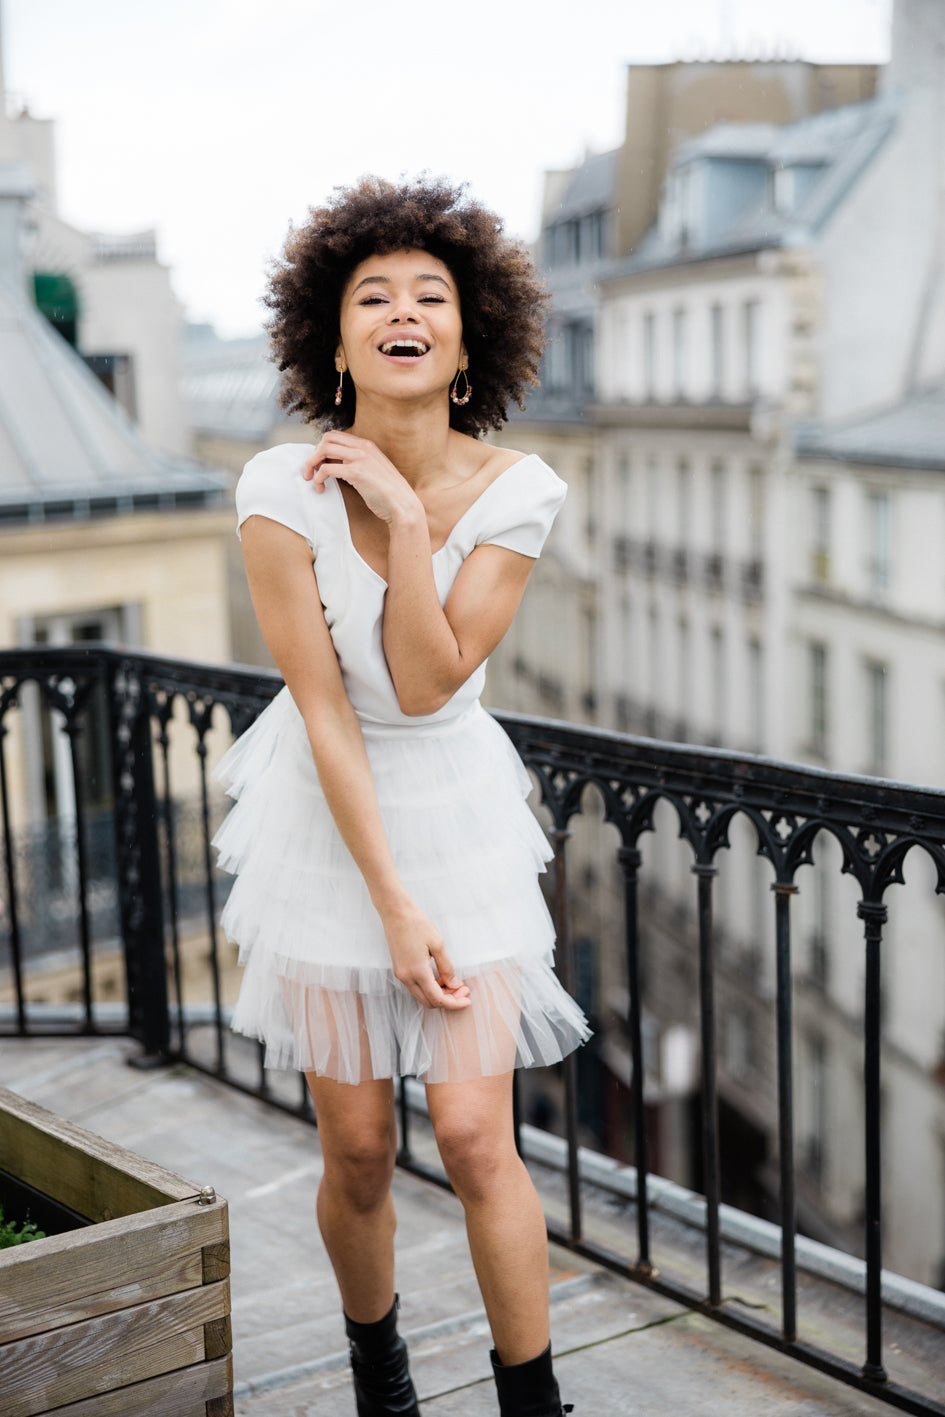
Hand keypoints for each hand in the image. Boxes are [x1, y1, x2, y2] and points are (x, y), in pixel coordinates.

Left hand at [303, 433, 420, 526]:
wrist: (403, 505)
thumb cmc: (389, 493)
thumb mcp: (374, 470)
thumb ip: (358, 463)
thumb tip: (337, 464)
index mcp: (368, 445)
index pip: (336, 435)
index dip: (323, 447)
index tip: (320, 463)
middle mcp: (363, 447)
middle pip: (327, 438)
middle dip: (315, 453)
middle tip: (312, 470)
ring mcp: (360, 458)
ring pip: (323, 450)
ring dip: (312, 464)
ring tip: (311, 478)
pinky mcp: (356, 472)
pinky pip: (326, 468)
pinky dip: (318, 478)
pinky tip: (321, 488)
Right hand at [381, 897, 470, 1010]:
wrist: (395, 912)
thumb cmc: (417, 924)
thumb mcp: (438, 944)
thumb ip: (447, 967)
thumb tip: (454, 985)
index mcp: (417, 972)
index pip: (437, 998)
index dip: (454, 1003)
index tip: (467, 1001)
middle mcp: (406, 977)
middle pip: (429, 1001)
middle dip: (448, 1000)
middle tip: (463, 990)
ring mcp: (400, 974)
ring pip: (422, 995)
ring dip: (439, 993)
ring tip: (454, 983)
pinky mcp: (399, 969)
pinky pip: (416, 986)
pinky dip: (430, 986)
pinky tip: (441, 977)